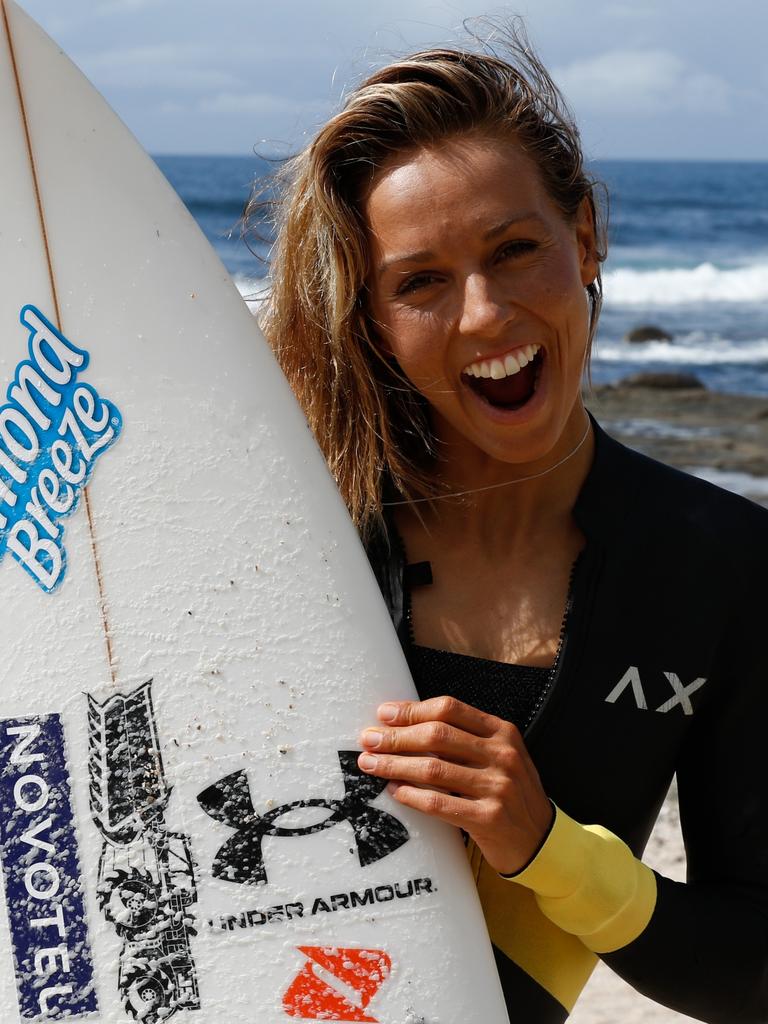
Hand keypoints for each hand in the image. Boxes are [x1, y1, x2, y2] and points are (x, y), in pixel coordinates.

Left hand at [357, 696, 553, 875]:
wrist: (541, 841)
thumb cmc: (509, 794)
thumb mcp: (498, 757)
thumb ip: (465, 740)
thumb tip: (407, 725)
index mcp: (502, 732)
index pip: (450, 709)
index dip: (413, 710)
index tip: (384, 714)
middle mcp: (502, 755)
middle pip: (437, 736)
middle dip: (396, 737)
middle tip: (368, 739)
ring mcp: (497, 787)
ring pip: (432, 769)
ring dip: (394, 765)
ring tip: (370, 764)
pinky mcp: (488, 818)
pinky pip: (438, 803)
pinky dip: (410, 795)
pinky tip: (394, 791)